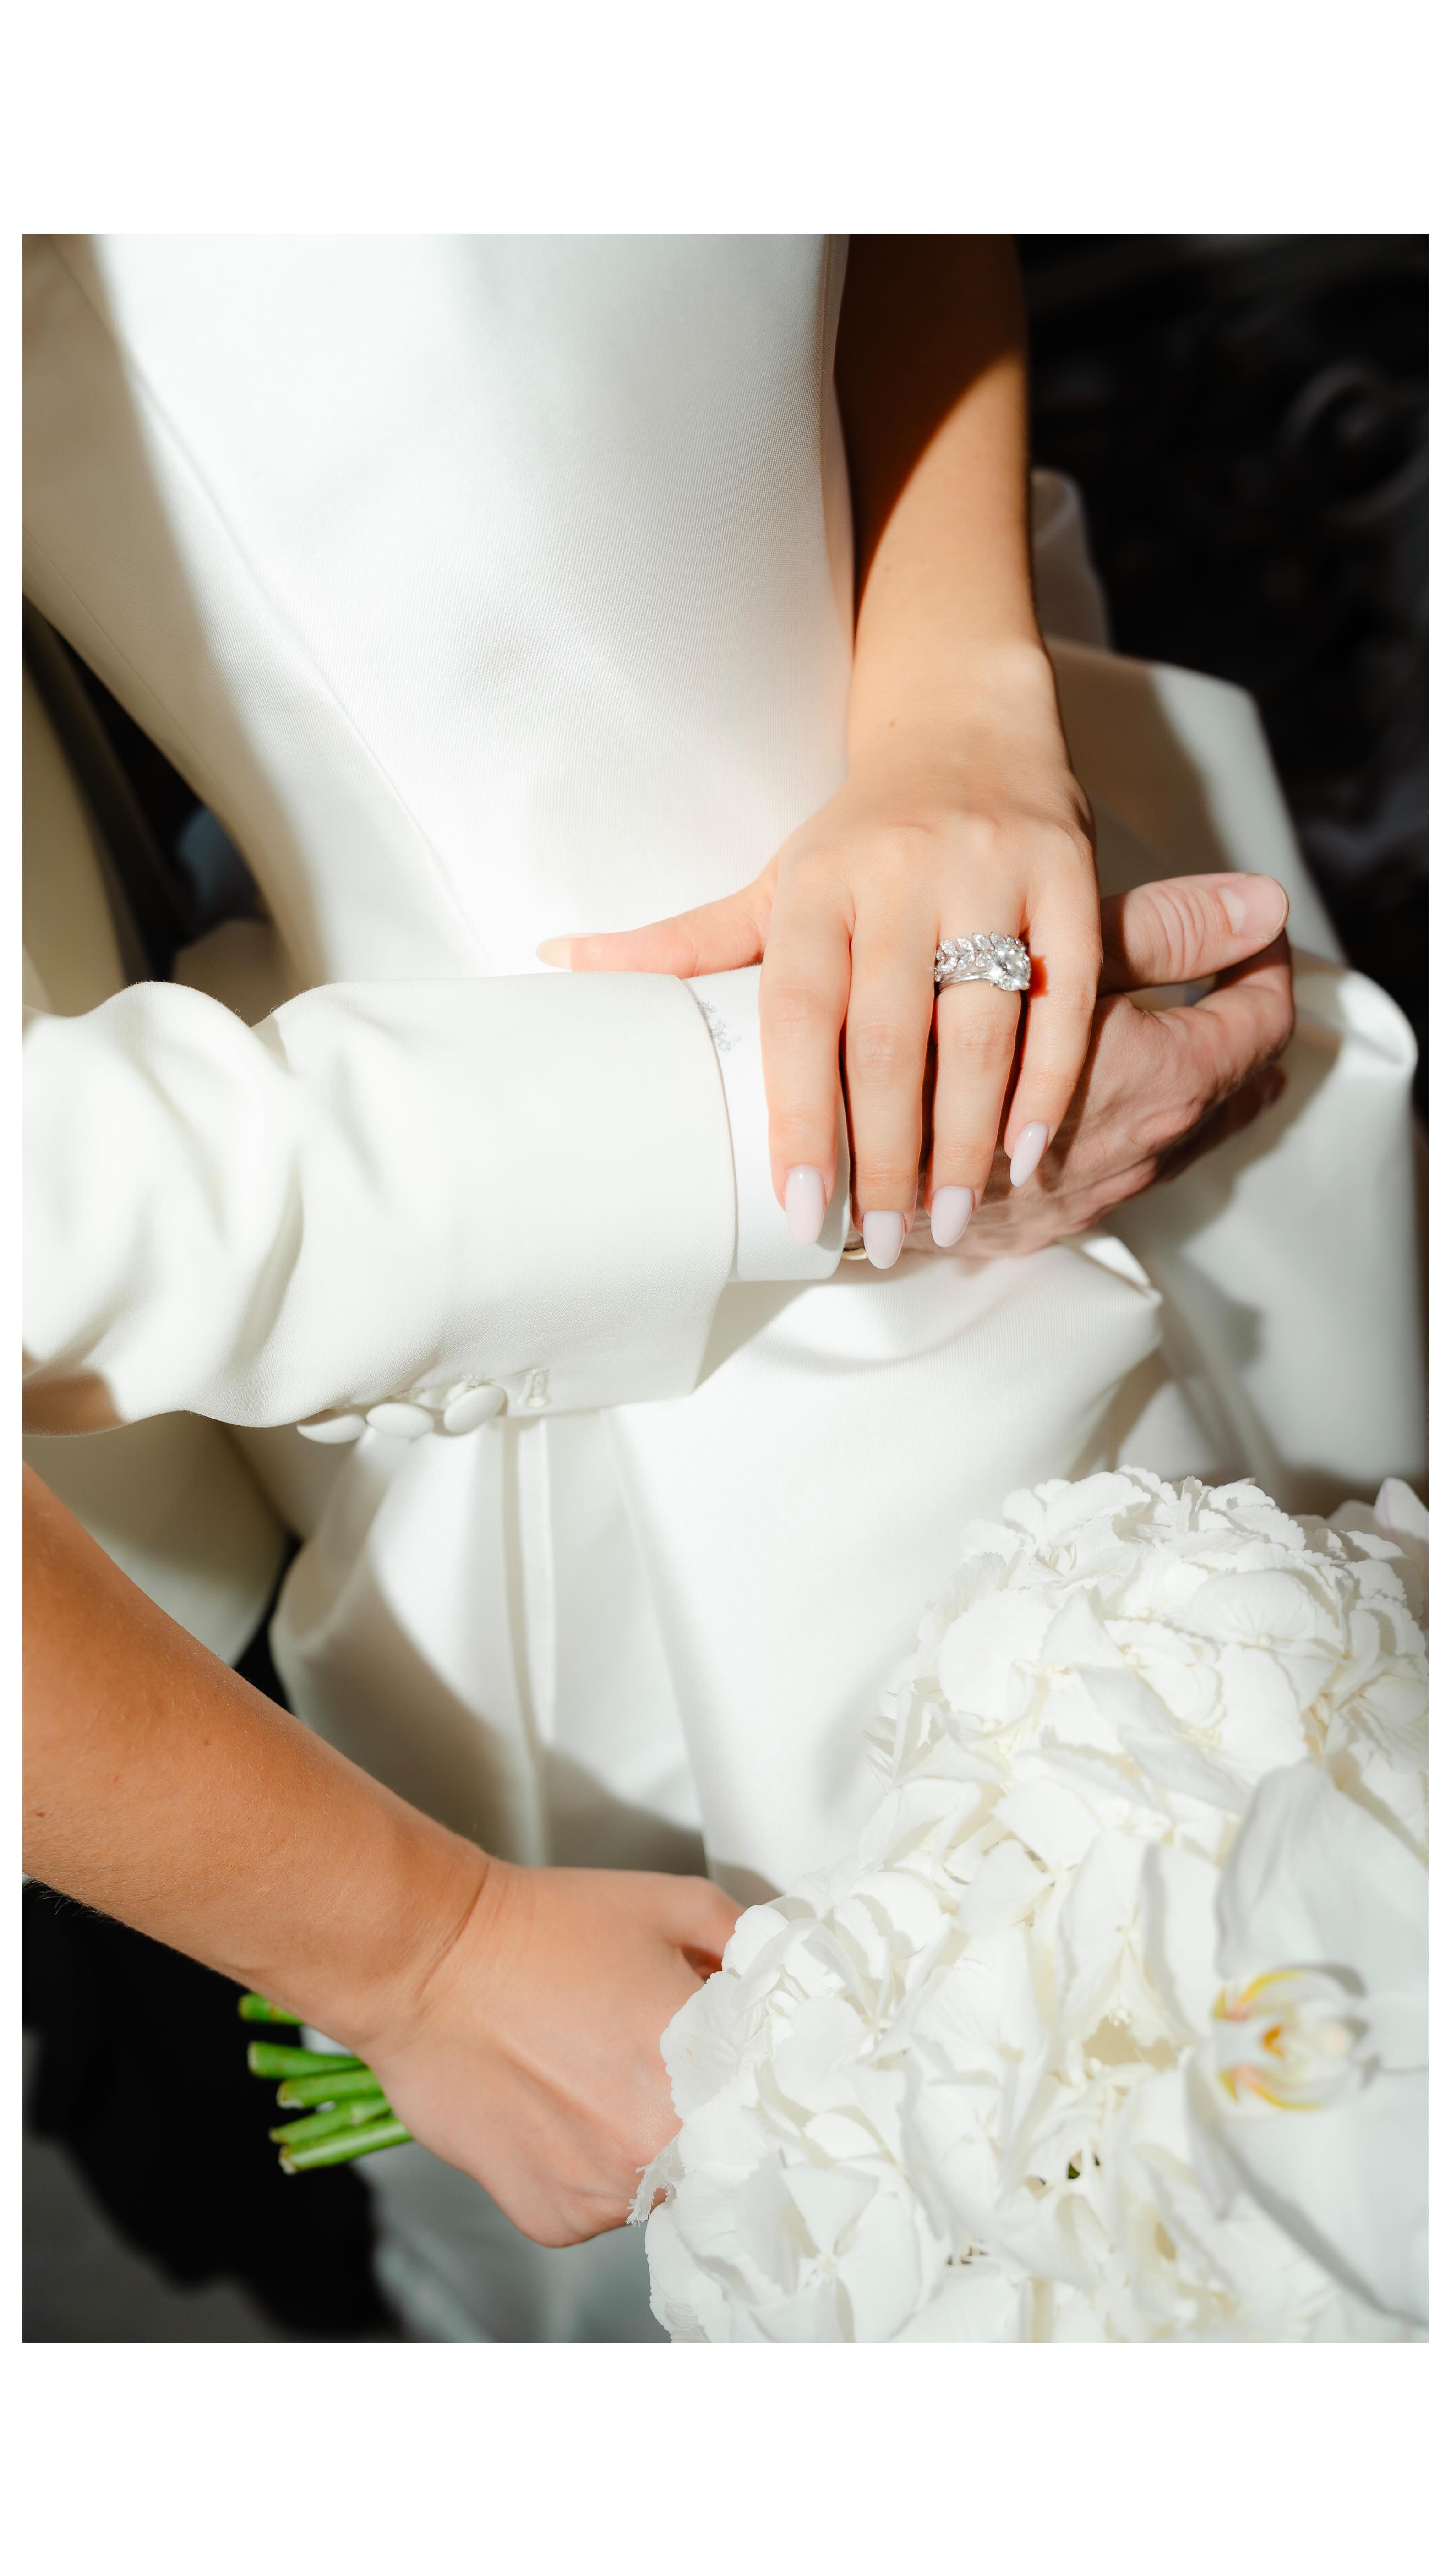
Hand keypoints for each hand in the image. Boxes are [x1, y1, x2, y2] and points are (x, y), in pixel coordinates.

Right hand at [360, 1858, 741, 2247]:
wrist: (429, 1960)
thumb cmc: (542, 1929)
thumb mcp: (674, 1906)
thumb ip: (748, 1947)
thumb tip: (779, 1983)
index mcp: (701, 2079)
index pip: (771, 2115)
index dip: (758, 2088)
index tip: (739, 2069)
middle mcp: (654, 2154)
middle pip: (717, 2154)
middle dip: (702, 2111)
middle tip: (655, 2061)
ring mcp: (601, 2196)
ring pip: (659, 2184)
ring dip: (643, 2143)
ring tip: (594, 2076)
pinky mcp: (551, 2218)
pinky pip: (599, 2205)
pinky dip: (589, 2168)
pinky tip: (558, 2107)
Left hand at [540, 645, 1100, 1265]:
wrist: (966, 722)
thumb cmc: (858, 835)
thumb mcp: (770, 882)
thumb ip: (682, 943)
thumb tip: (558, 959)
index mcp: (816, 886)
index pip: (799, 1015)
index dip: (797, 1115)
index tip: (796, 1207)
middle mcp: (901, 877)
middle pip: (890, 1037)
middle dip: (886, 1153)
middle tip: (882, 1239)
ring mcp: (990, 875)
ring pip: (982, 1027)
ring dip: (966, 1137)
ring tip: (948, 1219)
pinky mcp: (1068, 877)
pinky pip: (1064, 999)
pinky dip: (1047, 1084)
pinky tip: (1022, 1154)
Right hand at [943, 871, 1293, 1258]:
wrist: (856, 1156)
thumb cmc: (956, 1032)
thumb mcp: (1065, 957)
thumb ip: (1166, 931)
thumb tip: (1265, 903)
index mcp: (1169, 1083)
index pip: (1261, 1024)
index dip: (1265, 968)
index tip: (1249, 933)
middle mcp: (1145, 1152)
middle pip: (1233, 1091)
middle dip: (1237, 1029)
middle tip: (1235, 980)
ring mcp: (1094, 1196)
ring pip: (1177, 1140)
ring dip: (1190, 1085)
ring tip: (1188, 1038)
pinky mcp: (1042, 1222)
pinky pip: (1114, 1172)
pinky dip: (1131, 1127)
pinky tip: (1107, 1100)